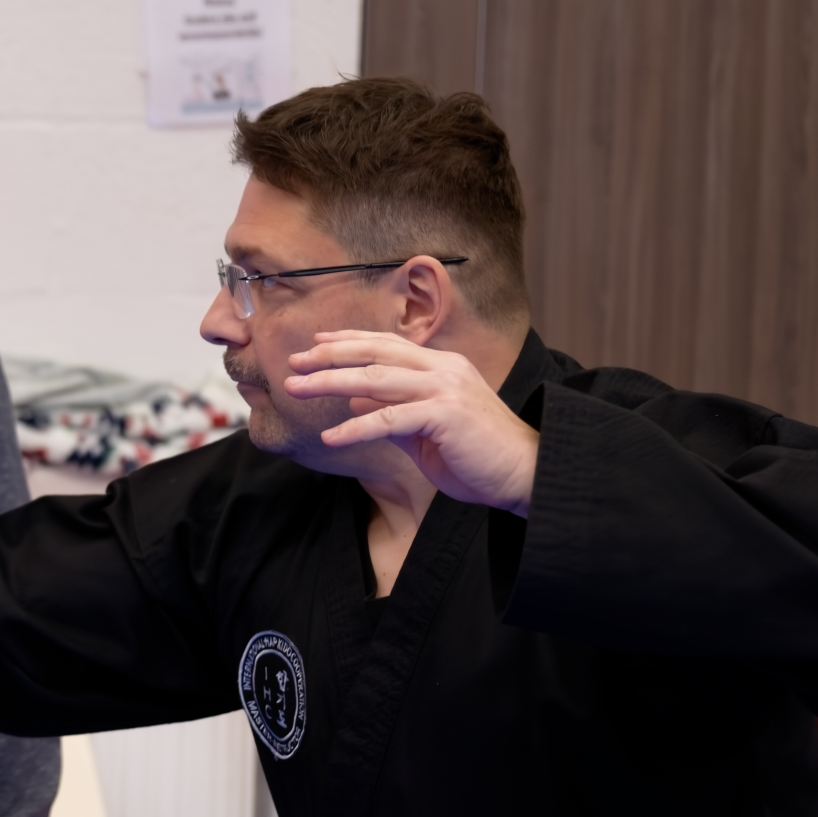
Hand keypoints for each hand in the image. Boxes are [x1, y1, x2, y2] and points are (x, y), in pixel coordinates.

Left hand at [282, 330, 538, 515]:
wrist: (523, 475)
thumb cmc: (475, 457)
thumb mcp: (425, 430)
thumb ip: (393, 411)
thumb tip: (355, 399)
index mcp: (442, 366)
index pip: (387, 344)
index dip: (349, 340)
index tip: (315, 342)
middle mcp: (443, 369)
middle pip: (375, 352)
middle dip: (329, 354)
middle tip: (294, 361)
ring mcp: (445, 388)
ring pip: (376, 378)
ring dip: (330, 382)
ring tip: (296, 387)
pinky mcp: (444, 415)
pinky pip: (389, 418)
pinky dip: (356, 427)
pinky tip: (331, 437)